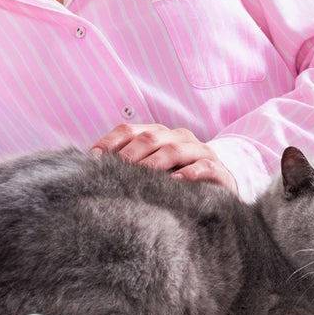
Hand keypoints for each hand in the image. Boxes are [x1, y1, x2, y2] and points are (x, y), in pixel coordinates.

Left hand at [92, 123, 237, 193]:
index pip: (129, 130)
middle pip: (150, 138)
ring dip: (154, 163)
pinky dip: (190, 173)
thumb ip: (128, 166)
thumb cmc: (176, 177)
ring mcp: (199, 150)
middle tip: (114, 172)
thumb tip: (93, 169)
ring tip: (140, 176)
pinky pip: (204, 167)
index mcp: (158, 134)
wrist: (220, 184)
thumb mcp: (152, 169)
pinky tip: (176, 181)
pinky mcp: (217, 168)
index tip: (93, 158)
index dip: (110, 142)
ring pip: (174, 149)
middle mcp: (177, 137)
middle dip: (129, 154)